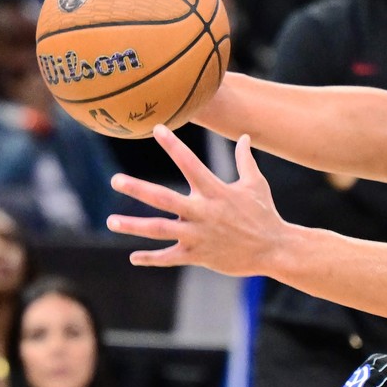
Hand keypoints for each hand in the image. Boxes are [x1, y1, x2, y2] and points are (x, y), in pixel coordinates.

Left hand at [107, 125, 284, 274]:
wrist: (274, 249)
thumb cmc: (265, 213)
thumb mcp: (256, 184)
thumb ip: (245, 160)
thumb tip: (244, 136)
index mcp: (215, 191)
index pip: (190, 163)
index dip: (173, 145)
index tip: (157, 129)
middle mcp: (203, 212)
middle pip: (164, 199)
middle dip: (138, 189)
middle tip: (115, 180)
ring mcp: (198, 235)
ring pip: (160, 230)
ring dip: (134, 225)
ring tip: (112, 220)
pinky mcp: (198, 255)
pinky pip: (170, 257)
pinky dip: (151, 258)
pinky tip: (134, 257)